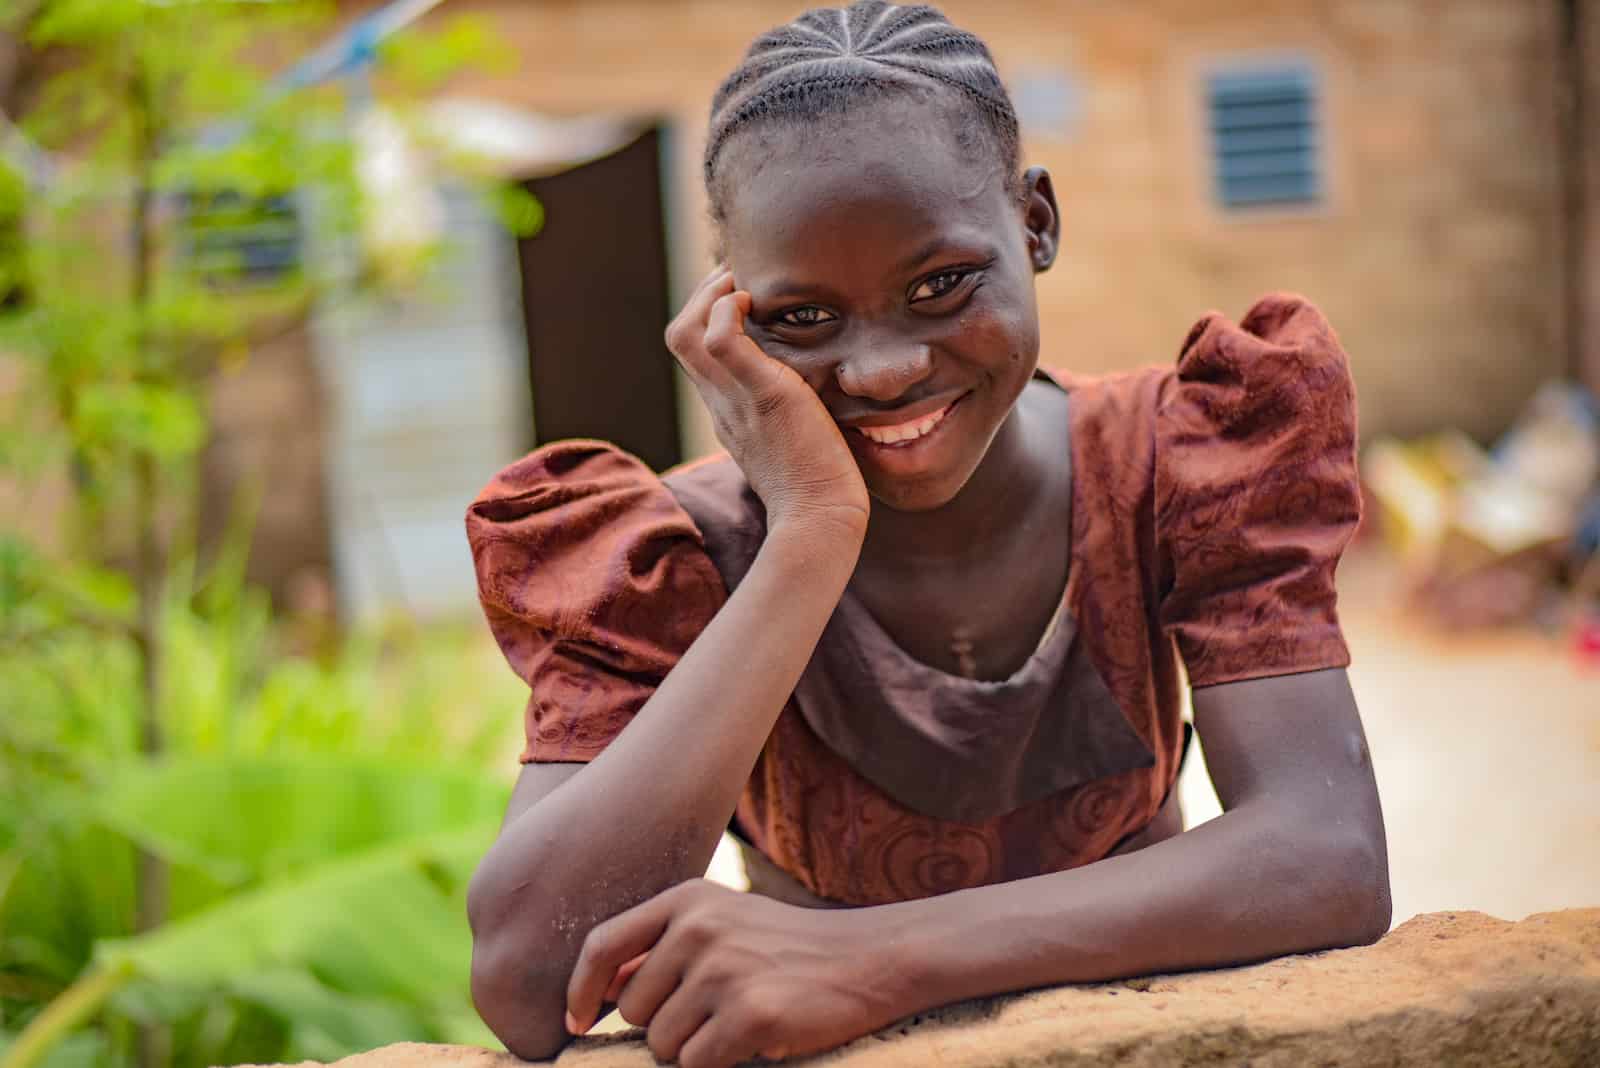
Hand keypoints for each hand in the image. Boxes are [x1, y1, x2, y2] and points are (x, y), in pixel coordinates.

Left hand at [566, 879, 907, 1067]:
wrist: (867, 959)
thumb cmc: (787, 946)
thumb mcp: (723, 920)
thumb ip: (661, 945)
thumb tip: (596, 989)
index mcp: (686, 900)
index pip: (602, 945)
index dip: (579, 991)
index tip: (576, 1022)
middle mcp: (699, 929)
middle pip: (630, 1008)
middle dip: (659, 1026)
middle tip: (711, 1014)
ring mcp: (724, 971)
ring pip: (660, 1043)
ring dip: (691, 1048)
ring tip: (736, 1022)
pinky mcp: (750, 1015)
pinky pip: (696, 1064)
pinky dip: (718, 1064)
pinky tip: (754, 1038)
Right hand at [666, 268, 868, 537]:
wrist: (820, 520)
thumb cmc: (821, 490)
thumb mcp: (797, 443)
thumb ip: (793, 417)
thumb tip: (819, 398)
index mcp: (728, 414)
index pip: (697, 355)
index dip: (711, 317)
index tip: (742, 297)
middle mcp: (721, 405)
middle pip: (680, 337)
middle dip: (704, 296)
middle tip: (739, 277)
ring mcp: (735, 400)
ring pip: (687, 333)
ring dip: (712, 295)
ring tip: (744, 282)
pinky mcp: (763, 395)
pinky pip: (721, 339)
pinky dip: (728, 309)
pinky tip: (757, 301)